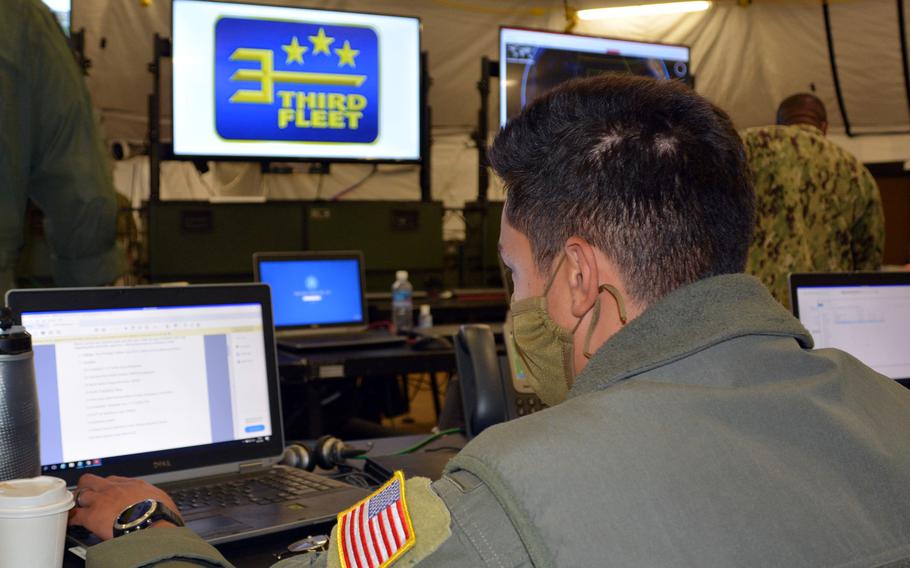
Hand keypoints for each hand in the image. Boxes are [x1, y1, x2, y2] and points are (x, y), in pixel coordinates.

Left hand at [68, 474, 182, 540]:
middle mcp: (115, 488)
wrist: (152, 524)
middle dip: (87, 486)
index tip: (108, 492)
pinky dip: (72, 518)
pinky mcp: (92, 515)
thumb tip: (163, 505)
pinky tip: (71, 521)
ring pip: (81, 493)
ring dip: (78, 501)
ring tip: (77, 508)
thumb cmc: (162, 515)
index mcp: (133, 484)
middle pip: (92, 479)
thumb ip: (156, 500)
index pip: (114, 480)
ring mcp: (102, 500)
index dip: (108, 487)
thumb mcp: (163, 500)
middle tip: (87, 495)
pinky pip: (75, 515)